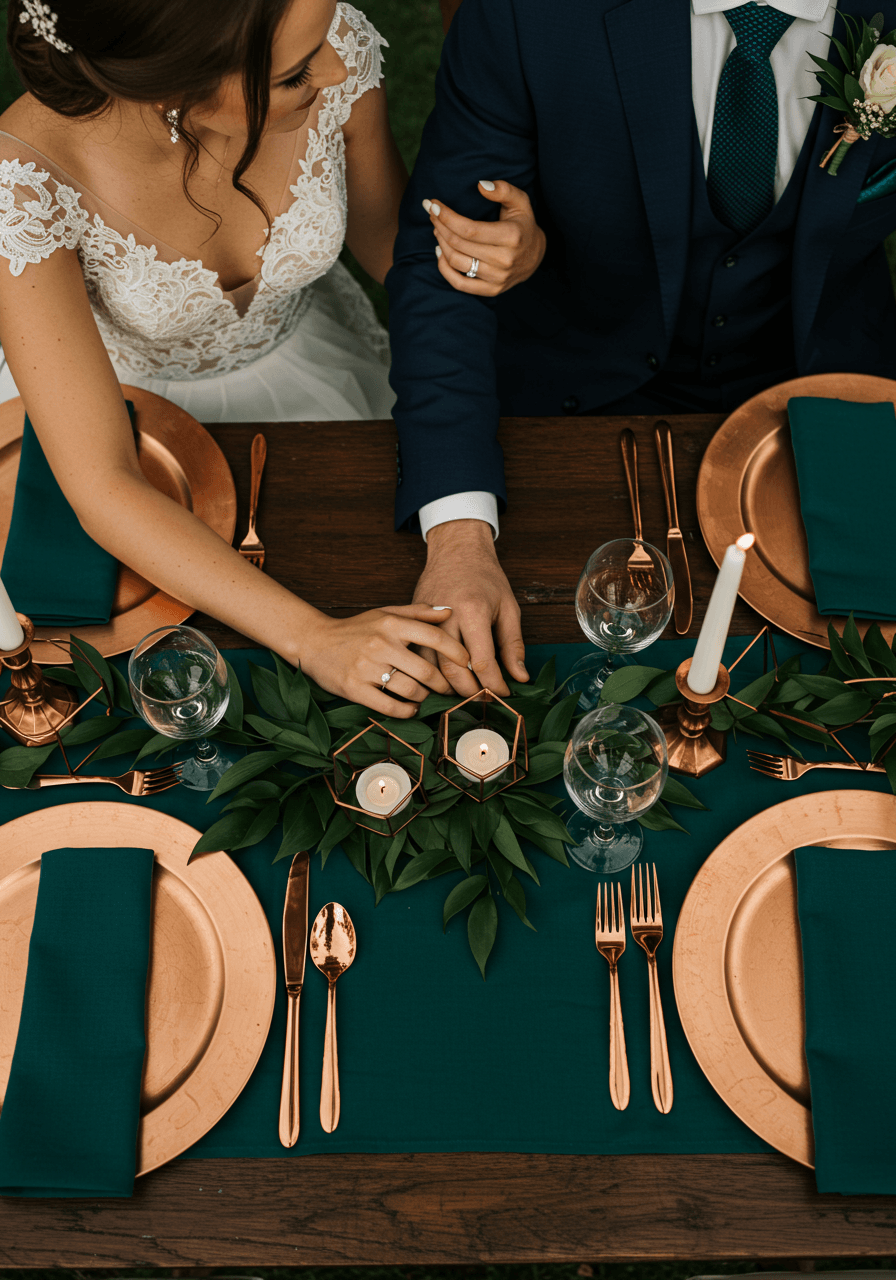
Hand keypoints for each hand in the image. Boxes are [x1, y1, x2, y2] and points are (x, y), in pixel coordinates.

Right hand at [297, 604, 468, 716]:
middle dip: (443, 684)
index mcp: (391, 624)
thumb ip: (418, 613)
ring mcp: (367, 667)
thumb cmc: (355, 629)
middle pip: (427, 670)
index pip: (435, 638)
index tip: (468, 664)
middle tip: (448, 688)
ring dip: (423, 698)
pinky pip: (389, 707)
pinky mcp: (354, 688)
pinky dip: (406, 711)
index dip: (457, 653)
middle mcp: (380, 644)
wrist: (313, 641)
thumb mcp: (385, 614)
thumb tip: (450, 612)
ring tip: (424, 696)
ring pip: (411, 690)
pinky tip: (409, 708)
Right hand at [412, 519, 527, 695]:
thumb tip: (519, 677)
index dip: (494, 684)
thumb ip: (512, 644)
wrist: (455, 550)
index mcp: (472, 611)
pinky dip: (431, 673)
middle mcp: (446, 617)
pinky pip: (418, 656)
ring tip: (465, 694)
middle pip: (453, 669)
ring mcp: (424, 620)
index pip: (482, 662)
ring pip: (431, 666)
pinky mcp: (412, 622)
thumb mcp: (508, 607)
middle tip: (484, 700)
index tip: (503, 693)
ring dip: (448, 687)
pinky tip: (444, 680)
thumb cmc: (485, 577)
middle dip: (470, 691)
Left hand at [423, 180, 545, 296]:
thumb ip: (503, 190)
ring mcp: (498, 278)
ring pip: (456, 262)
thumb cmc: (522, 224)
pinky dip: (444, 269)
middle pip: (459, 244)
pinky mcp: (492, 290)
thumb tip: (481, 185)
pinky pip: (460, 284)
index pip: (469, 229)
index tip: (434, 205)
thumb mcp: (520, 201)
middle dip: (440, 226)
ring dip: (441, 244)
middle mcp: (505, 260)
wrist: (535, 256)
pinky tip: (440, 252)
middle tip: (432, 214)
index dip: (447, 217)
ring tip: (437, 230)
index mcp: (511, 236)